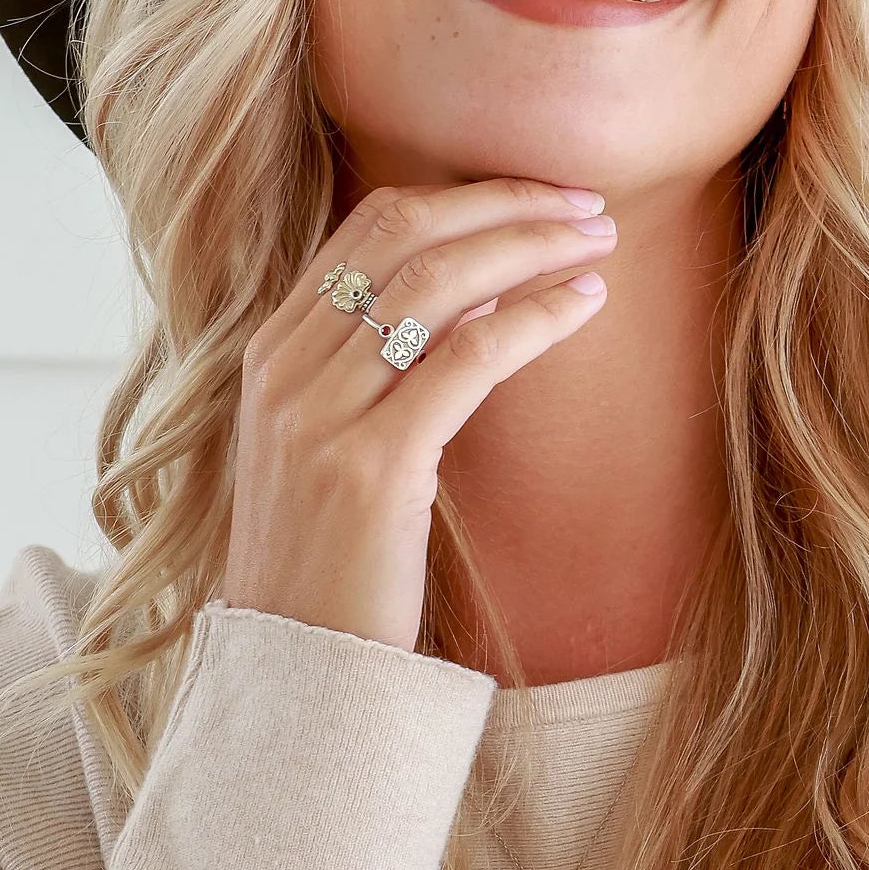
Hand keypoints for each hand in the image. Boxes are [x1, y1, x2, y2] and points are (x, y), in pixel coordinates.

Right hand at [221, 179, 613, 649]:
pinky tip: (584, 305)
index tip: (538, 195)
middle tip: (586, 204)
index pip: (368, 227)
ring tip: (599, 242)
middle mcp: (284, 372)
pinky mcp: (371, 468)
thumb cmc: (330, 568)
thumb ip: (374, 369)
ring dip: (532, 248)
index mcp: (269, 355)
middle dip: (505, 206)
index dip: (464, 198)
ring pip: (439, 285)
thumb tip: (475, 291)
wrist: (296, 673)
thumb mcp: (330, 449)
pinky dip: (534, 319)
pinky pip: (466, 360)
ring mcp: (319, 417)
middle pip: (405, 236)